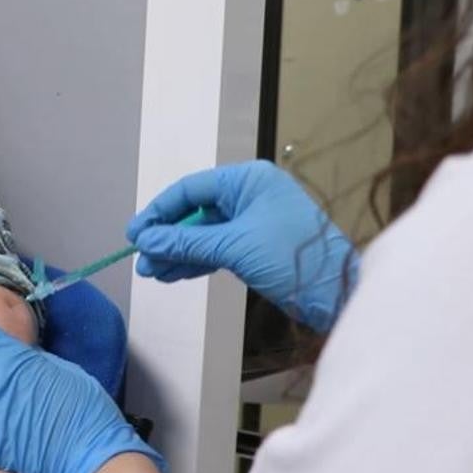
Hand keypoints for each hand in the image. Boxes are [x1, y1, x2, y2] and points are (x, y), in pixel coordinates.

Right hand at [127, 160, 357, 331]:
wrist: (337, 293)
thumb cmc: (292, 258)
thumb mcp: (233, 247)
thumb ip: (186, 243)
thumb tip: (146, 241)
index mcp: (248, 180)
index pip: (190, 189)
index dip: (159, 212)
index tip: (135, 235)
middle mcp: (250, 194)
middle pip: (195, 212)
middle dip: (167, 238)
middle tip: (143, 261)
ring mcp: (254, 221)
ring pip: (204, 234)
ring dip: (178, 253)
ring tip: (153, 272)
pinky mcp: (257, 246)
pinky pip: (218, 248)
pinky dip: (197, 261)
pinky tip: (174, 274)